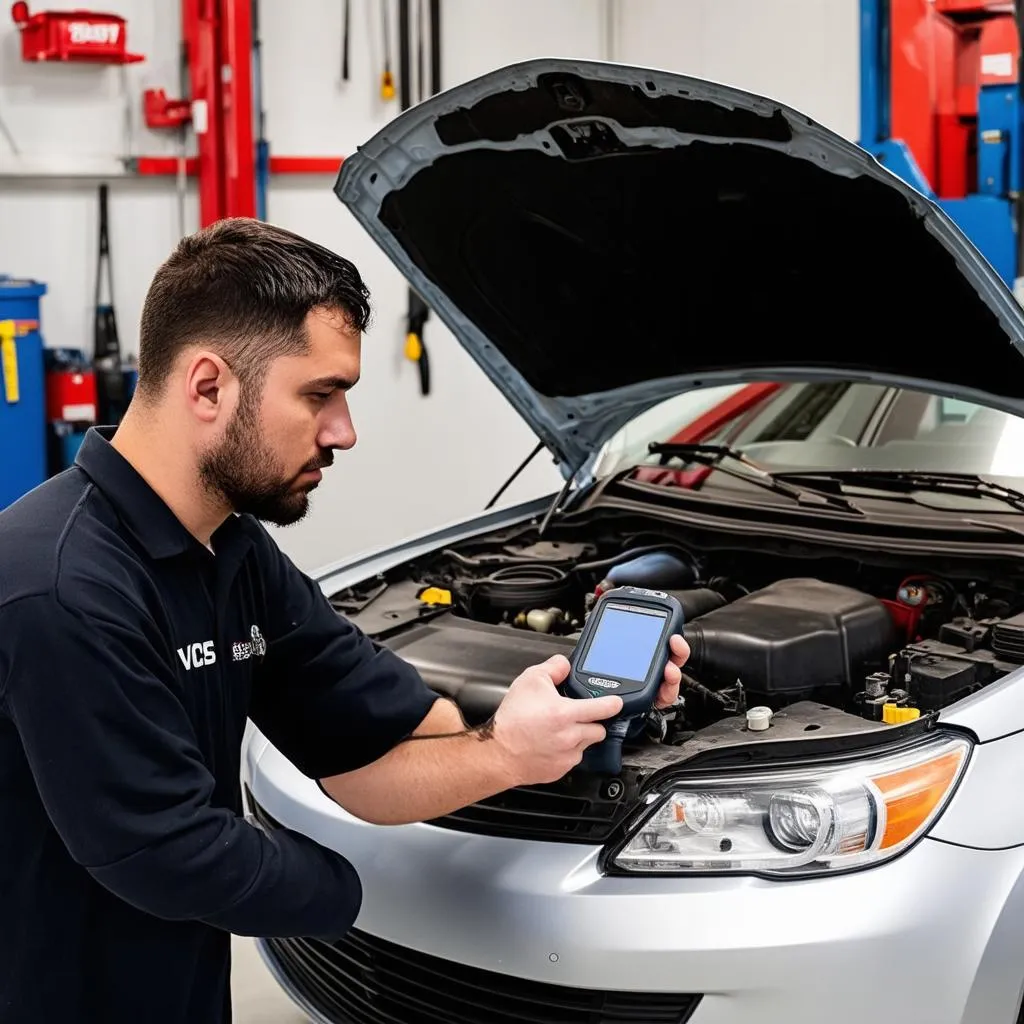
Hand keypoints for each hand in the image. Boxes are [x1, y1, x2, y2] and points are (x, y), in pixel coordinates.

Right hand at [490, 634, 689, 785]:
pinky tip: (552, 743)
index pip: (603, 707)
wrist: (497, 752)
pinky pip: (573, 758)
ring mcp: (567, 756)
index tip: (618, 702)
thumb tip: (564, 665)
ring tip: (560, 729)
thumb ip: (553, 668)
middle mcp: (570, 736)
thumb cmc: (511, 720)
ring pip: (586, 743)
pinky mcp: (561, 769)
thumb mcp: (529, 680)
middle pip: (598, 728)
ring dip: (580, 736)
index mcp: (565, 713)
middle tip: (578, 715)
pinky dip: (567, 751)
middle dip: (592, 721)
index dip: (614, 703)